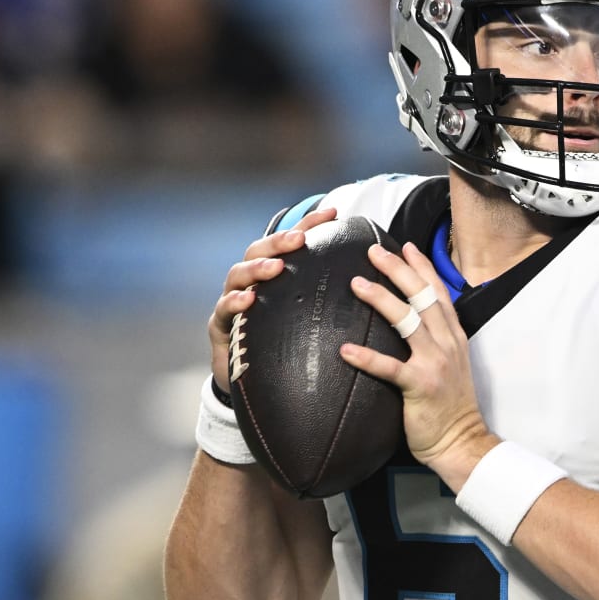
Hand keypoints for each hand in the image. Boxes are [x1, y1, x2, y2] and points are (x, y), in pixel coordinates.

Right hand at [209, 207, 339, 391]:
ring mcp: (233, 302)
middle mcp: (251, 283)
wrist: (257, 386)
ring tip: (275, 267)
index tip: (333, 213)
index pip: (290, 244)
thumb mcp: (311, 321)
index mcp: (275, 278)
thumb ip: (334, 302)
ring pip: (237, 275)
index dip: (309, 225)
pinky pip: (224, 310)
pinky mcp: (221, 327)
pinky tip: (247, 299)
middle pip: (259, 251)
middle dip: (279, 242)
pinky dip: (234, 302)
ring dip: (256, 268)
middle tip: (299, 239)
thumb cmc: (288, 348)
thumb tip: (377, 285)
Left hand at [342, 240, 497, 486]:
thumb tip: (411, 324)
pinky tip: (345, 350)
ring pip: (408, 322)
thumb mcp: (449, 365)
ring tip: (357, 283)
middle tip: (373, 251)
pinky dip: (367, 358)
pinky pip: (390, 368)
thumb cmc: (450, 407)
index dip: (422, 267)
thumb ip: (434, 342)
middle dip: (398, 270)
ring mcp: (436, 363)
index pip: (438, 293)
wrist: (462, 441)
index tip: (404, 246)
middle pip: (422, 297)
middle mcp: (447, 344)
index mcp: (454, 337)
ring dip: (382, 300)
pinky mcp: (420, 386)